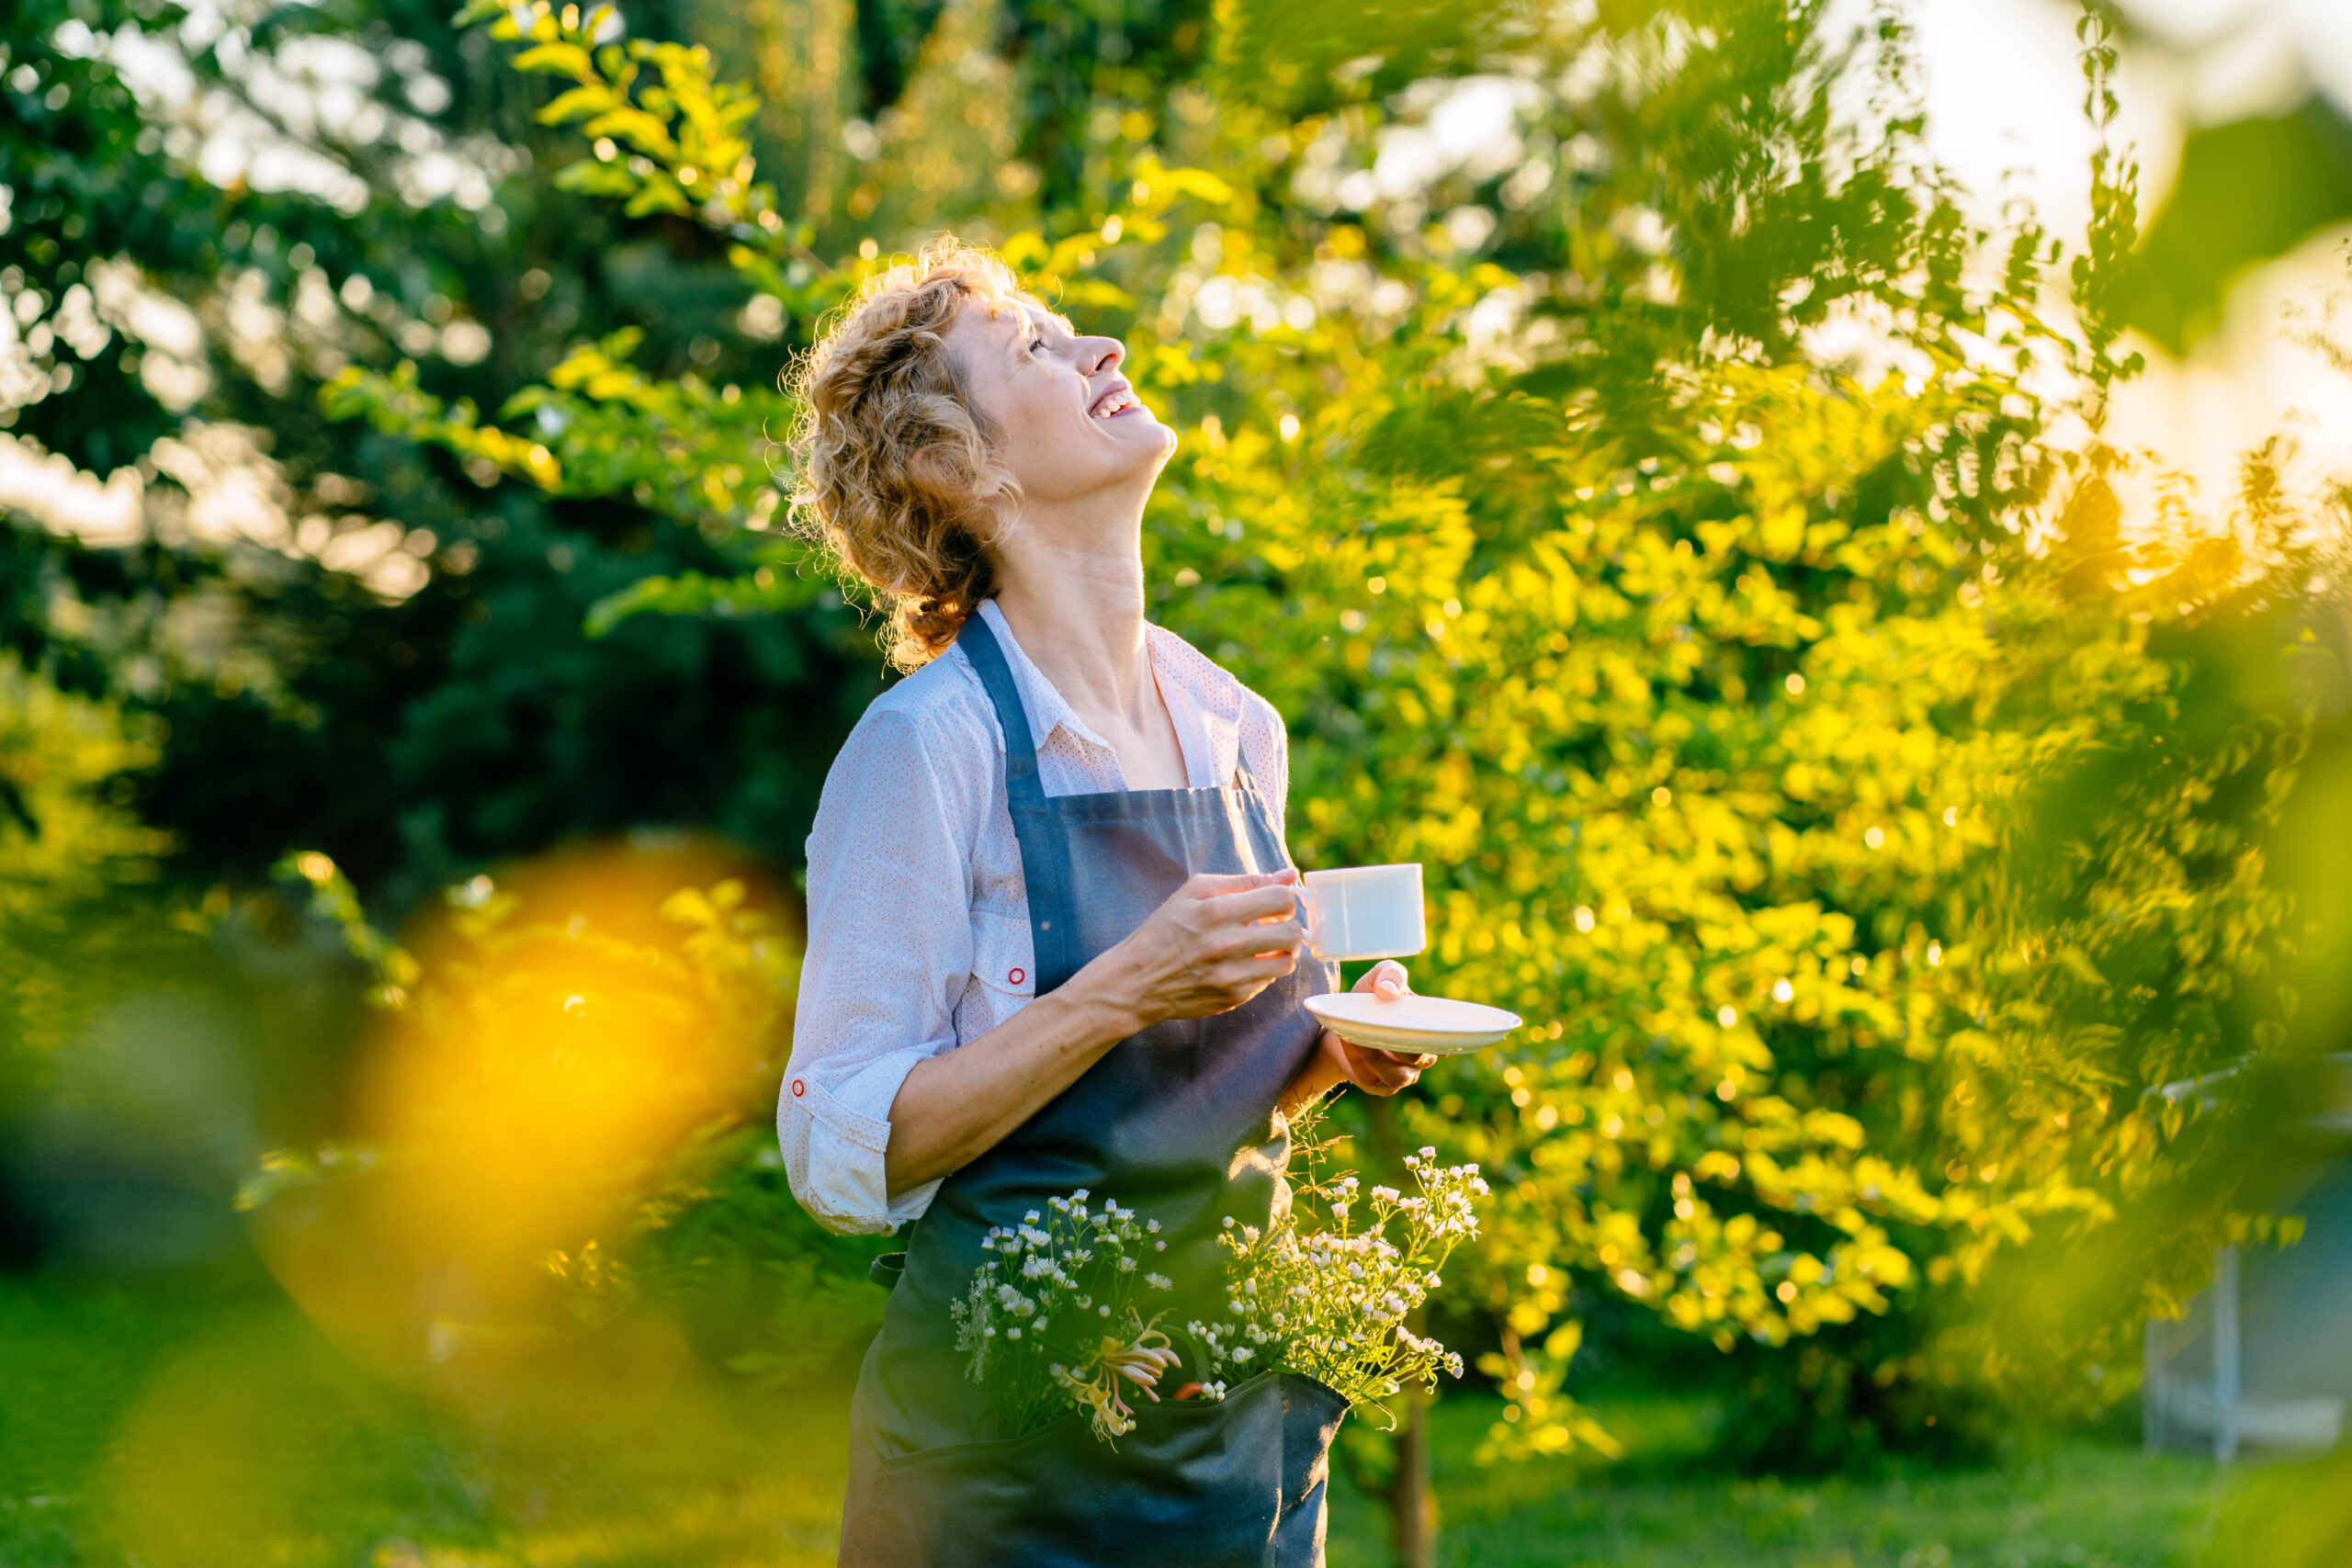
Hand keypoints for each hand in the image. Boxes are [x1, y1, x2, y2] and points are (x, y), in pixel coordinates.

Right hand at [1083, 870, 1305, 1030]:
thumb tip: (1288, 874)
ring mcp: (1232, 975)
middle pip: (1293, 933)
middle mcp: (1227, 945)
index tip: (1276, 904)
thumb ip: (1244, 881)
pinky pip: (1268, 982)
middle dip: (1289, 925)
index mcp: (1216, 911)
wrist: (1136, 981)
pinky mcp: (1233, 997)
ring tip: (1264, 946)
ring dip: (1282, 951)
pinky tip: (1243, 963)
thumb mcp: (1193, 893)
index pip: (1281, 899)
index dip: (1286, 898)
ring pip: (1288, 962)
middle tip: (1275, 925)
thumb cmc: (1163, 930)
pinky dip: (1262, 971)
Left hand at [1325, 960, 1436, 1095]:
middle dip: (1397, 1045)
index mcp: (1429, 1029)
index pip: (1443, 1039)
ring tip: (1357, 1039)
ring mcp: (1403, 1074)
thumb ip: (1390, 974)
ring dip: (1375, 1058)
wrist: (1342, 1021)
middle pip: (1420, 1059)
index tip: (1410, 1024)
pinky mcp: (1381, 1086)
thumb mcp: (1379, 976)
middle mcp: (1422, 1056)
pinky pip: (1375, 1083)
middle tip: (1373, 1028)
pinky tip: (1351, 1048)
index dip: (1433, 1037)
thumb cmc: (1370, 996)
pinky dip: (1361, 1067)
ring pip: (1397, 1076)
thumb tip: (1389, 992)